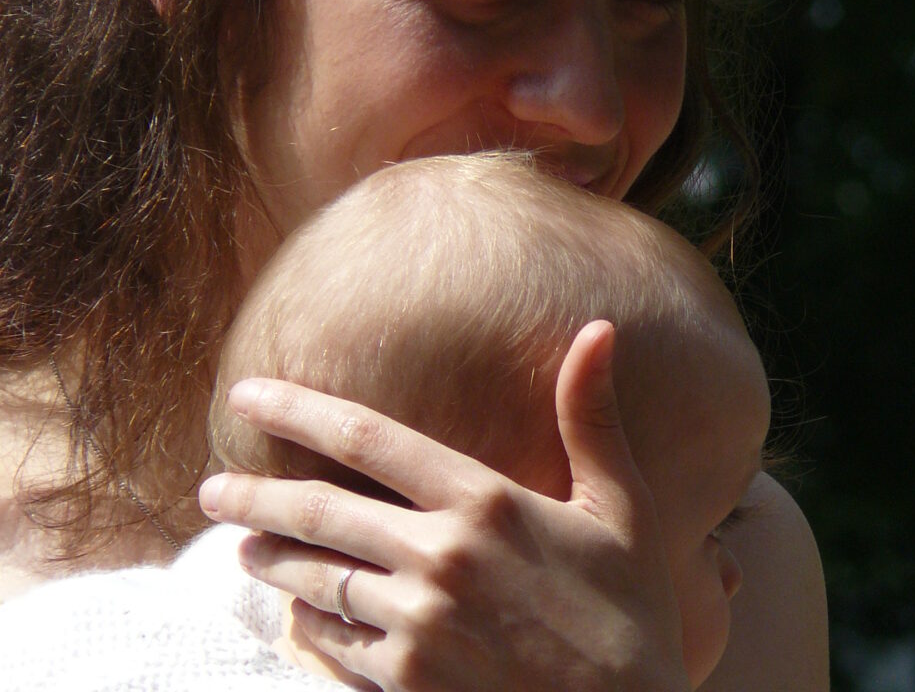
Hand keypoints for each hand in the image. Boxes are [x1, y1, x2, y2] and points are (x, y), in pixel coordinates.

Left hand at [199, 321, 690, 691]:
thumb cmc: (632, 610)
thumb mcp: (623, 507)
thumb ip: (590, 419)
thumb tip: (599, 328)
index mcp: (484, 502)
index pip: (367, 440)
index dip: (297, 412)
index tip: (247, 397)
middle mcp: (439, 557)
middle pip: (318, 511)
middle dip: (253, 497)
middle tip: (211, 491)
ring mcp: (417, 623)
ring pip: (315, 579)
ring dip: (272, 560)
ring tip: (244, 548)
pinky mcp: (406, 681)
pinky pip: (335, 642)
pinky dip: (310, 623)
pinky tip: (300, 615)